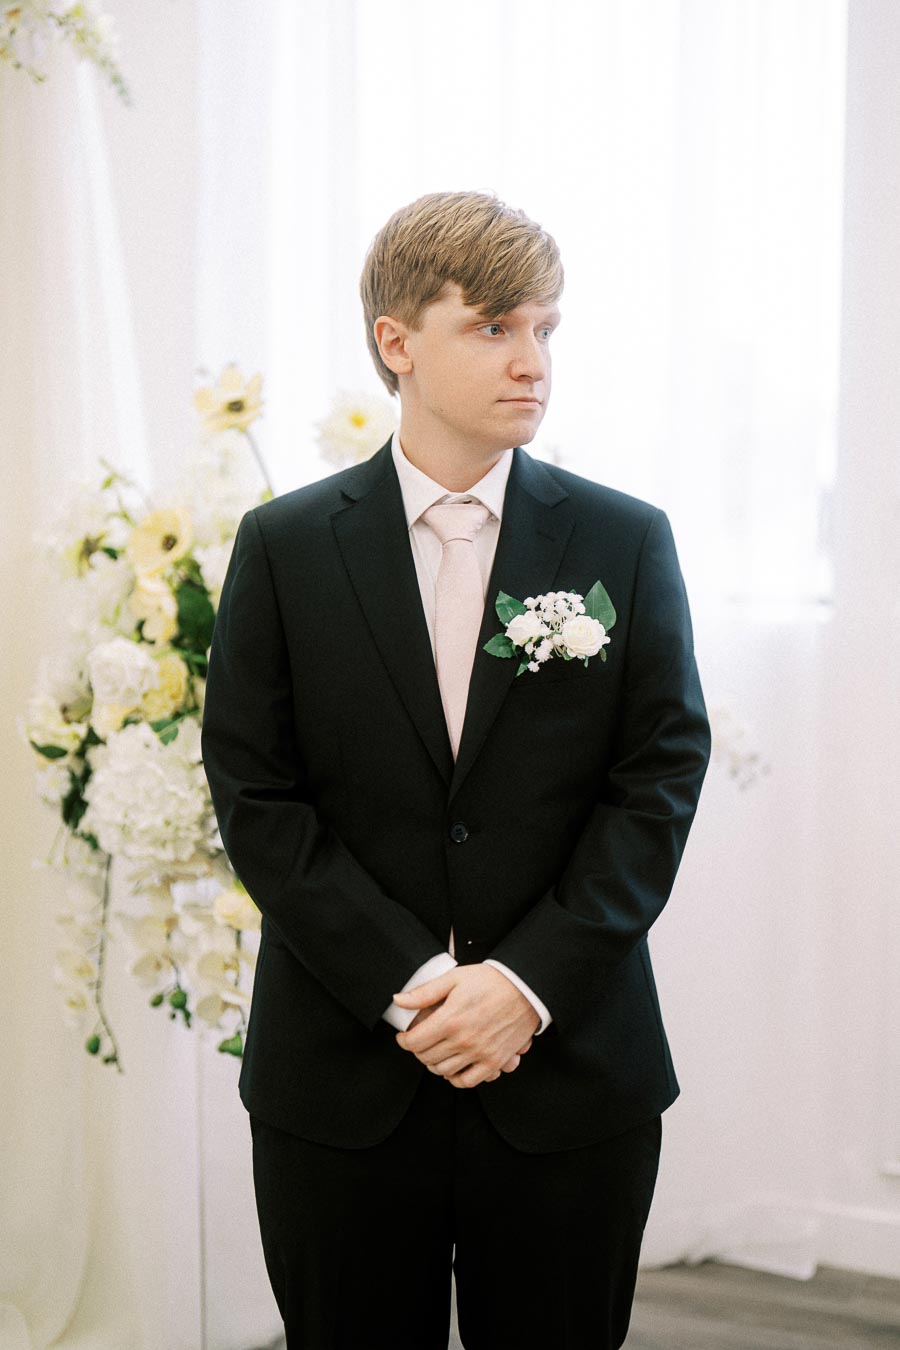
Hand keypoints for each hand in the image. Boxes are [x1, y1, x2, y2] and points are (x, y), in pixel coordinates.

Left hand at [393, 965, 540, 1087]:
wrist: (525, 988)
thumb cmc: (490, 980)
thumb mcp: (454, 978)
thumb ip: (424, 993)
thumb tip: (398, 1000)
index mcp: (450, 1020)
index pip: (414, 1042)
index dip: (403, 1040)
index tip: (404, 1036)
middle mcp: (463, 1041)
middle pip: (426, 1057)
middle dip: (417, 1050)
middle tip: (419, 1042)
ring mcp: (479, 1053)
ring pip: (443, 1071)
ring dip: (433, 1064)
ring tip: (434, 1052)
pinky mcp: (494, 1061)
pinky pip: (467, 1081)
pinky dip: (455, 1078)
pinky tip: (452, 1067)